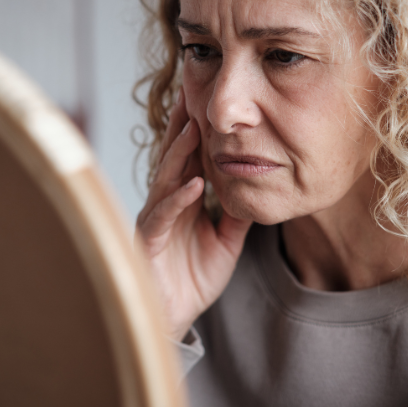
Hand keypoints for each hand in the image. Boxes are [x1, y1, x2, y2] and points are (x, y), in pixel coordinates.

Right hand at [135, 88, 251, 340]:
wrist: (173, 316)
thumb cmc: (191, 278)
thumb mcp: (225, 241)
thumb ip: (237, 213)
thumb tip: (258, 186)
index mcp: (181, 199)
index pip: (190, 156)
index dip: (197, 127)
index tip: (207, 96)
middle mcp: (164, 202)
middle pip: (174, 156)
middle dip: (182, 125)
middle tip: (192, 90)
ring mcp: (155, 219)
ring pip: (166, 178)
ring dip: (180, 153)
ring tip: (196, 128)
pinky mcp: (149, 241)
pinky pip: (164, 216)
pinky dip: (178, 199)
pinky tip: (194, 184)